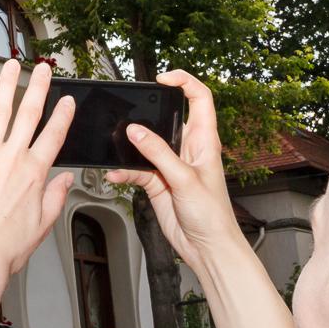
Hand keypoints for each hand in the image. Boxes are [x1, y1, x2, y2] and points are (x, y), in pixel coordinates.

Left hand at [0, 60, 74, 274]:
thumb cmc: (4, 247)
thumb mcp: (42, 225)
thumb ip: (55, 198)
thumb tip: (64, 180)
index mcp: (34, 175)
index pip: (54, 135)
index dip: (63, 114)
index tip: (67, 100)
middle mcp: (12, 159)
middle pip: (29, 114)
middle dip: (38, 87)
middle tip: (43, 69)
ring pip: (0, 111)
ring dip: (8, 85)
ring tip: (11, 66)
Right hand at [104, 69, 244, 270]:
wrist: (207, 248)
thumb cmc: (213, 215)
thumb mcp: (185, 179)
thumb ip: (158, 153)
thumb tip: (135, 131)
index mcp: (205, 141)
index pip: (199, 99)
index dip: (184, 82)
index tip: (162, 79)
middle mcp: (187, 149)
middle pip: (166, 118)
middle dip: (146, 114)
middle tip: (129, 112)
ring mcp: (171, 165)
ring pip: (145, 145)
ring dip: (130, 147)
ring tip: (116, 148)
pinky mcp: (158, 182)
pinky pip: (135, 169)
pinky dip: (123, 171)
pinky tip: (115, 176)